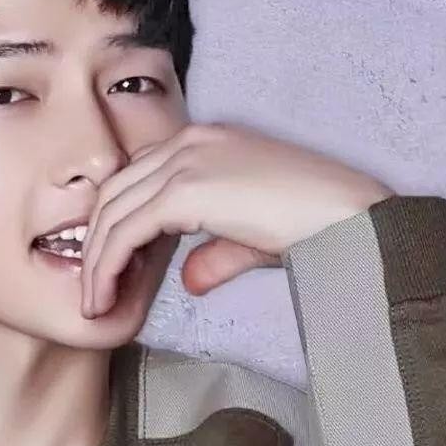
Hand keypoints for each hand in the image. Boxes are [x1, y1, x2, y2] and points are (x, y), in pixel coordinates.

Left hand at [81, 120, 393, 315]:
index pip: (136, 179)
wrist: (350, 217)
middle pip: (115, 192)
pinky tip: (107, 297)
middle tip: (94, 291)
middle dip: (96, 244)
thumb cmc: (317, 223)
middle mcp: (188, 141)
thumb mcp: (254, 237)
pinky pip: (126, 231)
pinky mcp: (185, 188)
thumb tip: (190, 279)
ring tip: (96, 304)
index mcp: (204, 141)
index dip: (117, 225)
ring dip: (95, 262)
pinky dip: (107, 266)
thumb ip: (217, 252)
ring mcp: (185, 160)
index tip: (115, 270)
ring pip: (113, 212)